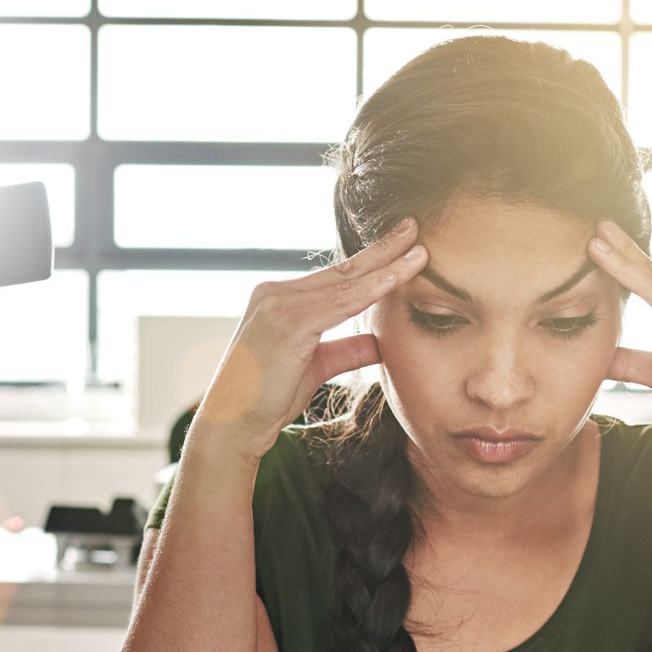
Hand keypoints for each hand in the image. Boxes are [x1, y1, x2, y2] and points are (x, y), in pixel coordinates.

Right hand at [192, 219, 427, 461]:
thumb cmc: (267, 398)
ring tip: (420, 252)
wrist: (231, 424)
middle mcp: (276, 293)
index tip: (402, 244)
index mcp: (280, 299)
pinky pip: (339, 304)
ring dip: (386, 267)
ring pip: (345, 283)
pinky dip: (369, 290)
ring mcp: (278, 305)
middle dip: (383, 249)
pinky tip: (395, 278)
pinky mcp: (286, 323)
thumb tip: (380, 342)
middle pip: (342, 270)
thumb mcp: (316, 368)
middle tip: (414, 226)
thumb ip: (346, 350)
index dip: (372, 261)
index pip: (336, 276)